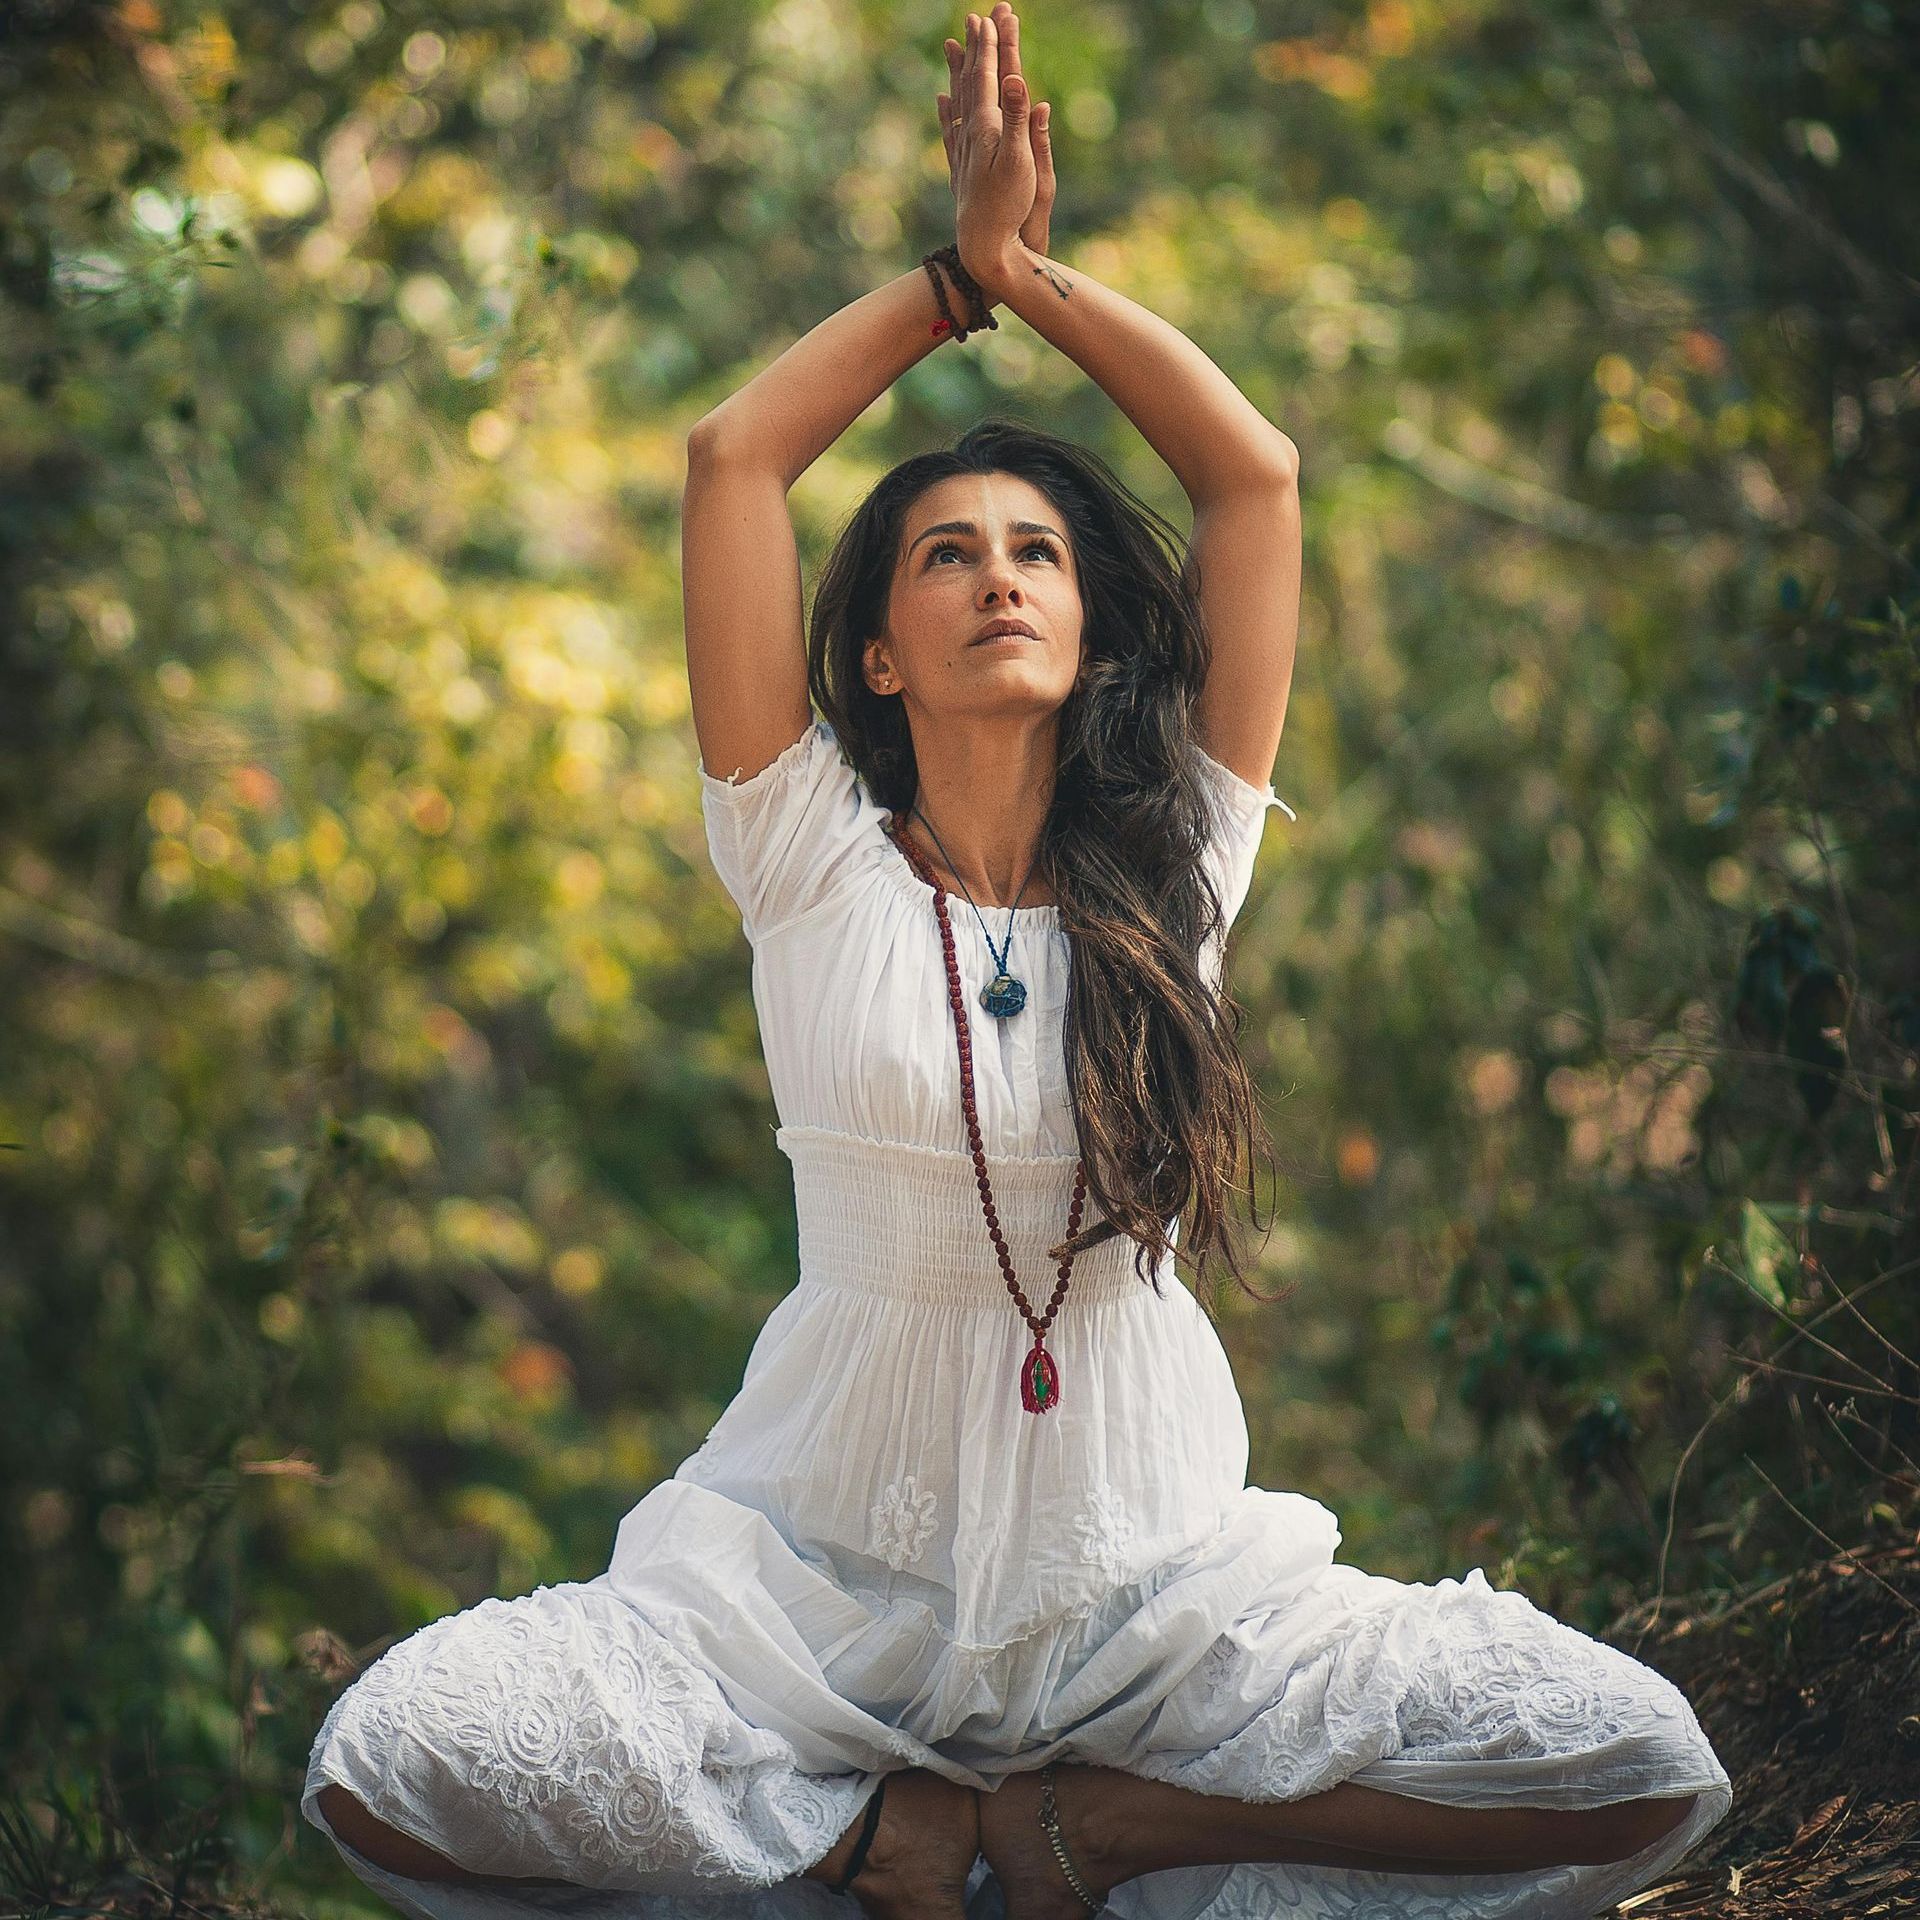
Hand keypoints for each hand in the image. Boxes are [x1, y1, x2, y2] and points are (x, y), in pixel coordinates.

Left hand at [937, 5, 1052, 292]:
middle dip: (977, 49)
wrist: (985, 250)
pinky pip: (951, 132)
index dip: (991, 45)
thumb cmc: (1008, 211)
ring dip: (958, 72)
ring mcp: (964, 153)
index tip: (993, 15)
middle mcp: (971, 135)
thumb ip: (1019, 122)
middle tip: (978, 18)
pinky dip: (948, 112)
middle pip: (972, 82)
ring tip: (951, 46)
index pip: (989, 76)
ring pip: (958, 101)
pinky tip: (942, 103)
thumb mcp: (1022, 165)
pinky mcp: (962, 171)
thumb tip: (1018, 82)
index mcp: (987, 128)